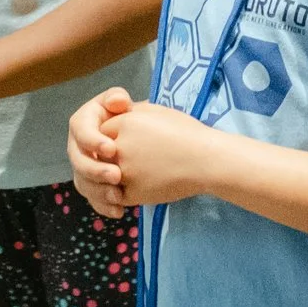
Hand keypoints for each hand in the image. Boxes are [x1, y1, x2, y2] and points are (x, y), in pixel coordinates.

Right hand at [68, 88, 136, 218]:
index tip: (112, 149)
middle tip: (117, 176)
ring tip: (119, 196)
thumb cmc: (130, 116)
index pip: (81, 130)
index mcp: (83, 123)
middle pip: (78, 161)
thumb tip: (117, 101)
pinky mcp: (93, 185)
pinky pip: (93, 198)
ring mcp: (84, 168)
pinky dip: (104, 206)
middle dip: (95, 170)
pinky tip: (119, 211)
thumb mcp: (122, 103)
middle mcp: (78, 147)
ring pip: (83, 183)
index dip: (93, 141)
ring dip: (99, 192)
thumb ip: (117, 98)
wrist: (143, 138)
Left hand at [99, 102, 218, 207]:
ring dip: (113, 176)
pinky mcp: (132, 194)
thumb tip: (115, 115)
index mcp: (125, 123)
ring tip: (135, 173)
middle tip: (129, 158)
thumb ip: (130, 113)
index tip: (126, 141)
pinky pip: (115, 195)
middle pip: (101, 153)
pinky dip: (122, 193)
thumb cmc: (186, 132)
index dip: (112, 136)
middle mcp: (120, 147)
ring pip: (105, 175)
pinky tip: (139, 185)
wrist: (206, 160)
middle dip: (110, 156)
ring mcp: (125, 172)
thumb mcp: (156, 112)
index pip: (103, 130)